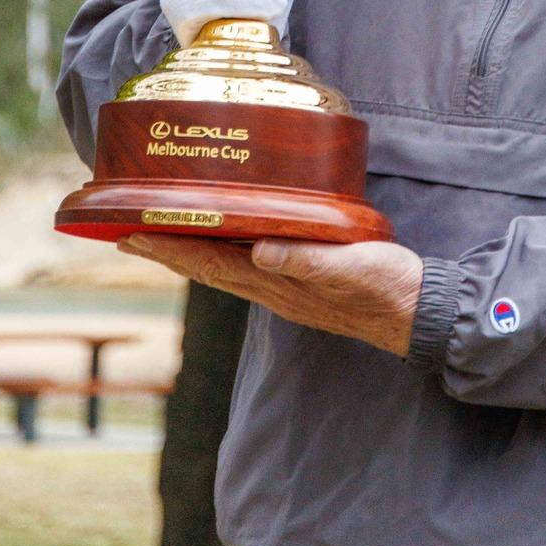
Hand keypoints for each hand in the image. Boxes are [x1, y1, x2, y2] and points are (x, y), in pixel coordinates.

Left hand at [120, 234, 423, 357]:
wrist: (420, 313)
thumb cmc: (387, 287)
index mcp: (278, 284)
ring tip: (161, 234)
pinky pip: (248, 265)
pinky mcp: (302, 282)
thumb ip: (307, 260)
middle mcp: (273, 289)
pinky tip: (224, 239)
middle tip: (125, 232)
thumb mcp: (351, 267)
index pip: (211, 263)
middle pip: (207, 267)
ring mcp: (286, 289)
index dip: (170, 249)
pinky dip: (223, 250)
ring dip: (189, 251)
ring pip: (224, 268)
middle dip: (166, 250)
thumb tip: (260, 252)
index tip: (130, 234)